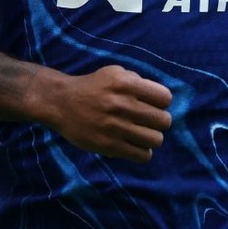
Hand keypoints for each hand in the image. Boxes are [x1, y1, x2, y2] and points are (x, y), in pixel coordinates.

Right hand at [36, 64, 172, 162]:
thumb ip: (137, 81)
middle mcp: (123, 104)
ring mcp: (116, 127)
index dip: (161, 102)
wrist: (61, 103)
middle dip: (158, 121)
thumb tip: (160, 99)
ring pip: (156, 140)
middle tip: (147, 121)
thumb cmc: (92, 86)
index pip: (165, 98)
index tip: (152, 105)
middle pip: (164, 121)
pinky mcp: (109, 146)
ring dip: (151, 138)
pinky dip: (142, 152)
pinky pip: (142, 155)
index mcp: (126, 84)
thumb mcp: (114, 73)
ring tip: (141, 134)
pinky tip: (133, 145)